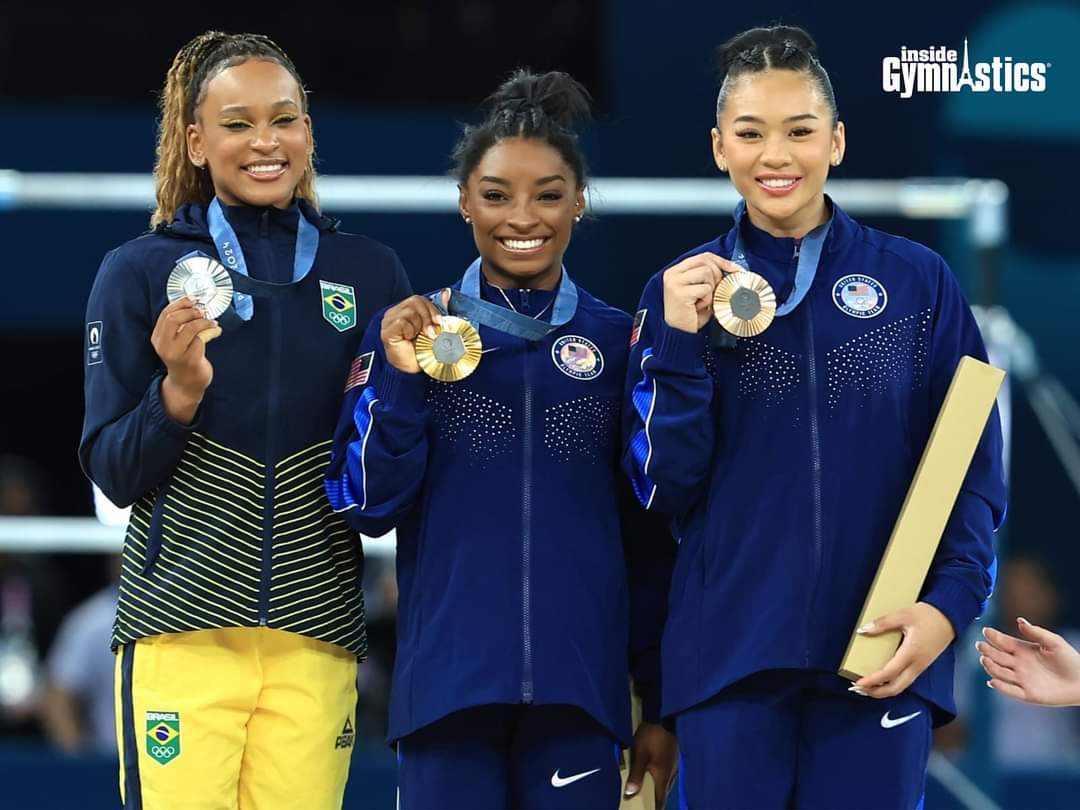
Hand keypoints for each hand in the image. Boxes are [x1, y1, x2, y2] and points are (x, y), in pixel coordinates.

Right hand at [151, 298, 216, 423]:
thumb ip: (179, 326)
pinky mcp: (190, 359)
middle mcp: (163, 345)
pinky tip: (216, 331)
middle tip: (203, 311)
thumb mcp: (174, 342)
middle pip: (174, 319)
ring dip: (204, 321)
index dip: (180, 303)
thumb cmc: (183, 359)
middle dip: (191, 311)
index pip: (165, 314)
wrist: (186, 384)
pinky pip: (201, 338)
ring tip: (212, 322)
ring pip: (190, 327)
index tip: (194, 299)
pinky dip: (211, 331)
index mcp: (157, 338)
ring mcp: (176, 353)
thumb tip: (194, 305)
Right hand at [381, 290, 448, 373]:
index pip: (419, 299)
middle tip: (430, 333)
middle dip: (428, 317)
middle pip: (415, 301)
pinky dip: (410, 331)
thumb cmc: (420, 352)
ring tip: (418, 337)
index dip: (432, 309)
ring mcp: (389, 321)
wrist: (411, 370)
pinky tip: (409, 339)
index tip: (439, 322)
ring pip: (409, 310)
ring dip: (419, 326)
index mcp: (406, 311)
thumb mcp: (434, 329)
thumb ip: (438, 311)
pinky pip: (401, 321)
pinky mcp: (386, 330)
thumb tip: (446, 293)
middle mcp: (396, 313)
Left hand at [624, 721, 677, 806]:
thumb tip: (629, 794)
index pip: (661, 798)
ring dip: (660, 789)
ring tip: (651, 793)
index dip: (656, 808)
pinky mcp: (673, 758)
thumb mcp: (640, 755)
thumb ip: (636, 775)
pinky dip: (661, 779)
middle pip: (664, 792)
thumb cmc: (651, 737)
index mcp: (663, 776)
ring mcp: (673, 765)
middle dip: (657, 799)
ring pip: (667, 783)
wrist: (664, 718)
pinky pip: (667, 774)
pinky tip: (656, 776)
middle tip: (650, 804)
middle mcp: (671, 774)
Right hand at [661, 253, 738, 333]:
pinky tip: (698, 308)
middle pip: (706, 262)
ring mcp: (674, 282)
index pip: (703, 257)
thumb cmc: (690, 315)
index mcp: (676, 271)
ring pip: (707, 273)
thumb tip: (731, 269)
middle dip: (717, 276)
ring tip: (702, 302)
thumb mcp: (699, 291)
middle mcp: (673, 274)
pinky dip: (707, 300)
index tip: (735, 269)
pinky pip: (705, 289)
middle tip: (715, 292)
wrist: (678, 334)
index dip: (721, 261)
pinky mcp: (679, 292)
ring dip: (710, 290)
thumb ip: (708, 277)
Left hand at [852, 602, 955, 697]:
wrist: (950, 618)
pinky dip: (892, 684)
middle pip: (896, 688)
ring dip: (884, 690)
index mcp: (911, 653)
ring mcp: (921, 667)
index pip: (889, 673)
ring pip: (901, 687)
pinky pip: (906, 681)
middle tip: (858, 689)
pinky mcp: (922, 666)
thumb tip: (863, 630)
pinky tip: (882, 679)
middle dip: (876, 692)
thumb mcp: (903, 615)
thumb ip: (883, 623)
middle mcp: (917, 665)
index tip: (858, 683)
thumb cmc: (928, 616)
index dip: (873, 680)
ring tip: (867, 687)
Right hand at [977, 618, 1079, 706]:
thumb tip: (1019, 620)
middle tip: (980, 645)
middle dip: (987, 650)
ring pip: (1000, 673)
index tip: (985, 630)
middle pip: (997, 657)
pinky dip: (1001, 687)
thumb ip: (1036, 632)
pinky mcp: (1028, 694)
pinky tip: (993, 681)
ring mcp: (1022, 680)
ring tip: (985, 659)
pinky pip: (1011, 691)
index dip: (994, 636)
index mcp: (1023, 650)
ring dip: (991, 667)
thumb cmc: (1070, 660)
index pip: (1003, 642)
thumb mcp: (1054, 642)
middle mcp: (1019, 665)